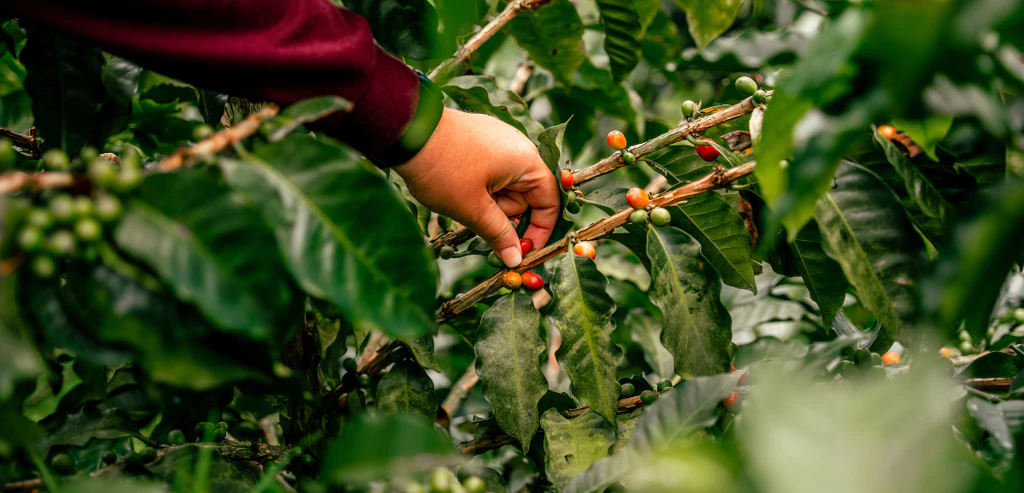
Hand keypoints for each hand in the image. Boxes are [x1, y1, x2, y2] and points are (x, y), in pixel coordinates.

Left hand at [393, 108, 559, 267]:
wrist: (406, 131)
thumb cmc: (443, 170)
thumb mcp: (473, 209)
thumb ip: (499, 234)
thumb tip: (516, 260)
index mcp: (526, 161)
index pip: (550, 201)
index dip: (540, 230)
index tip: (523, 252)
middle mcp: (518, 147)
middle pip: (526, 195)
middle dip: (505, 214)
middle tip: (477, 216)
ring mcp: (498, 140)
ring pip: (506, 186)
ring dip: (489, 202)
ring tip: (461, 198)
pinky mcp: (480, 138)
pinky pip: (491, 172)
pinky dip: (479, 187)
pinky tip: (457, 187)